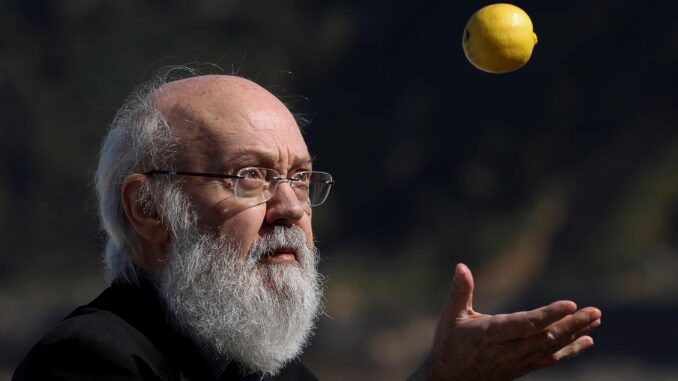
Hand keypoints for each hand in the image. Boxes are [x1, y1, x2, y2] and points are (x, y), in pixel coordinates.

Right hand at [412, 263, 601, 380]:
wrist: (448, 380)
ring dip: (575, 334)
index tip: (571, 304)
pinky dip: (569, 351)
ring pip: (551, 348)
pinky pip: (550, 359)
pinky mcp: (522, 368)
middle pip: (546, 337)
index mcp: (491, 334)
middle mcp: (508, 350)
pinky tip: (586, 341)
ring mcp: (517, 361)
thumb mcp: (450, 315)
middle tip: (595, 312)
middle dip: (572, 324)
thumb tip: (461, 266)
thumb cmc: (449, 344)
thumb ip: (459, 291)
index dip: (549, 315)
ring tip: (595, 320)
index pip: (525, 324)